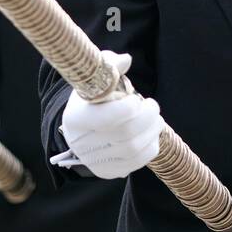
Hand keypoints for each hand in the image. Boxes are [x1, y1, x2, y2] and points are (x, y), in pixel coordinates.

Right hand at [50, 52, 163, 178]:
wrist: (82, 128)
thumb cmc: (92, 98)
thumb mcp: (95, 78)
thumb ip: (109, 65)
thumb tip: (126, 60)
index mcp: (75, 118)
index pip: (106, 117)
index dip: (128, 108)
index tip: (136, 99)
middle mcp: (80, 143)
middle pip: (125, 134)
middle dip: (147, 118)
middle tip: (154, 107)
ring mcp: (93, 160)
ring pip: (133, 150)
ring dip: (152, 132)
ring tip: (156, 120)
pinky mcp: (106, 171)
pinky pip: (136, 163)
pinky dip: (150, 148)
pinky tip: (150, 135)